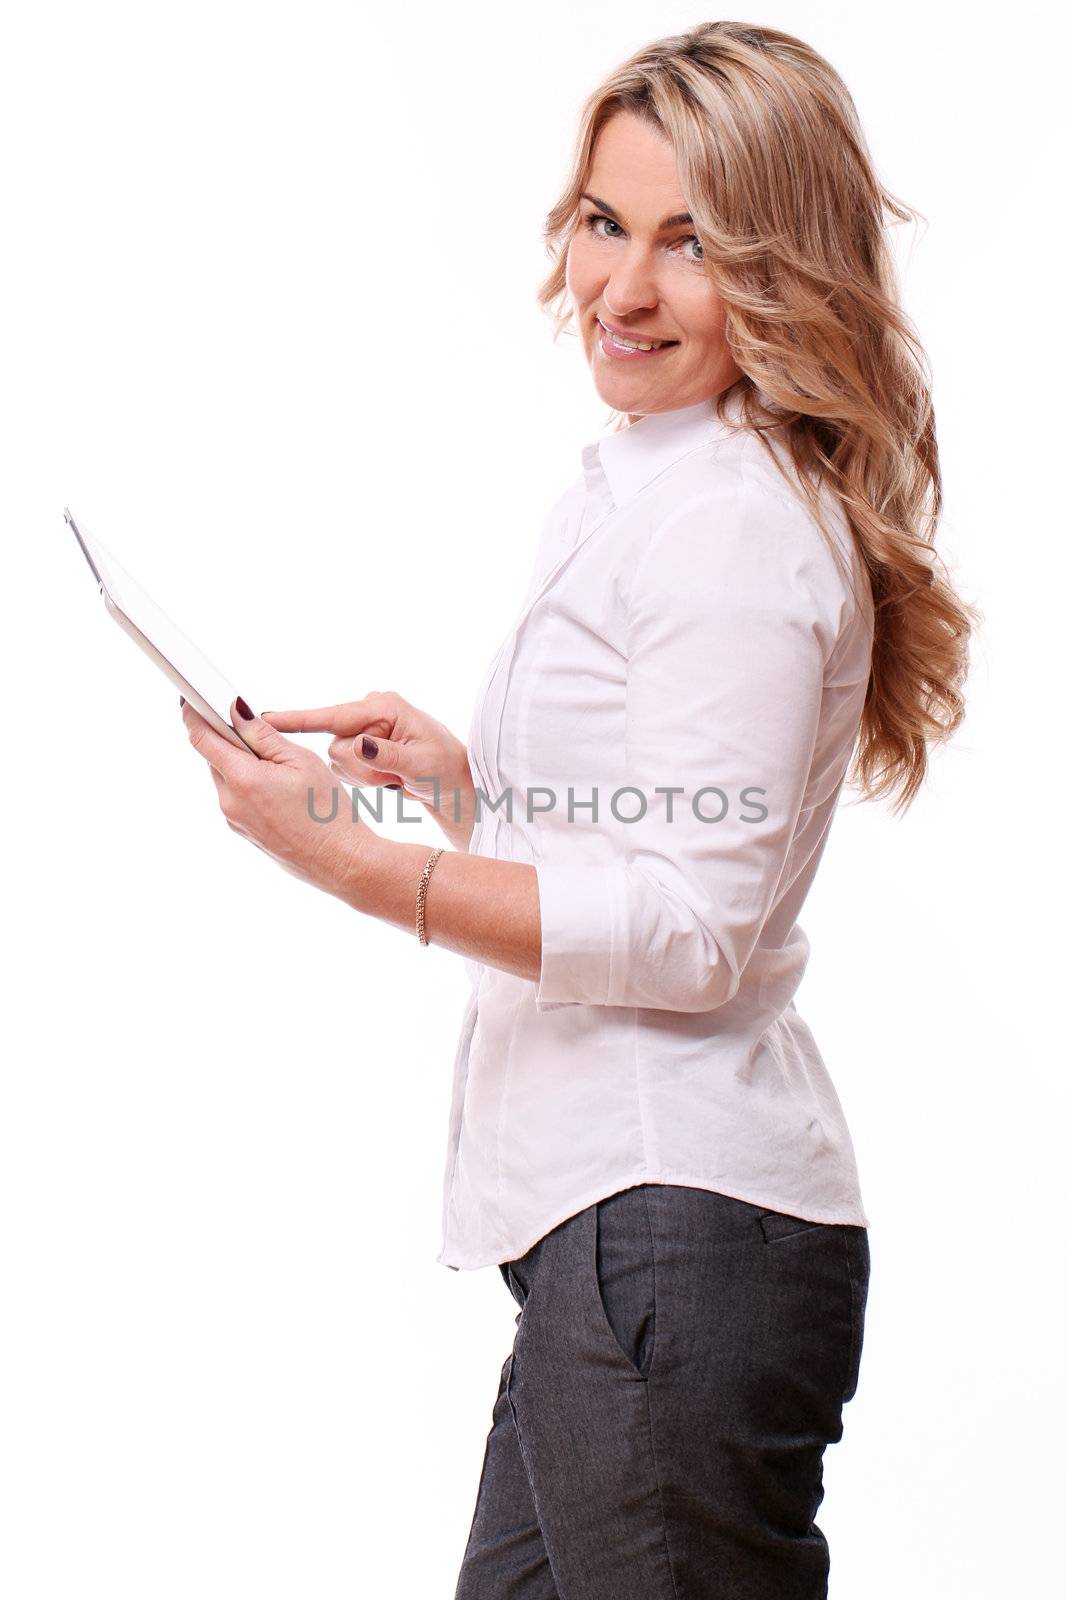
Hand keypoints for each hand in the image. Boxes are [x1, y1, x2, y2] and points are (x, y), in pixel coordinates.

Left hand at [180, 696, 379, 901]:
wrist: (340, 862)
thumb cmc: (328, 812)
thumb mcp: (300, 761)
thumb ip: (262, 735)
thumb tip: (235, 710)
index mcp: (242, 779)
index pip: (201, 738)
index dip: (194, 714)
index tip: (194, 699)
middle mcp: (229, 802)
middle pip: (214, 757)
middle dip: (230, 740)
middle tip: (260, 733)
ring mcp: (233, 820)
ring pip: (227, 777)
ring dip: (243, 764)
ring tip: (282, 769)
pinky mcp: (242, 831)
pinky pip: (237, 797)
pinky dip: (250, 785)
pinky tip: (280, 791)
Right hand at [259, 690, 476, 850]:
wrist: (454, 783)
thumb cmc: (445, 768)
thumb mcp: (421, 763)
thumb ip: (387, 755)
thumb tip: (357, 745)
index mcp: (383, 706)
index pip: (332, 715)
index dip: (297, 719)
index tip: (263, 718)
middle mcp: (368, 713)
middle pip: (334, 747)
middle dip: (361, 769)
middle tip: (393, 776)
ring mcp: (362, 730)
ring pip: (338, 762)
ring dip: (364, 777)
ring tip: (394, 776)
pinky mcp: (359, 746)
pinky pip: (344, 770)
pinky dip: (364, 779)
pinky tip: (388, 778)